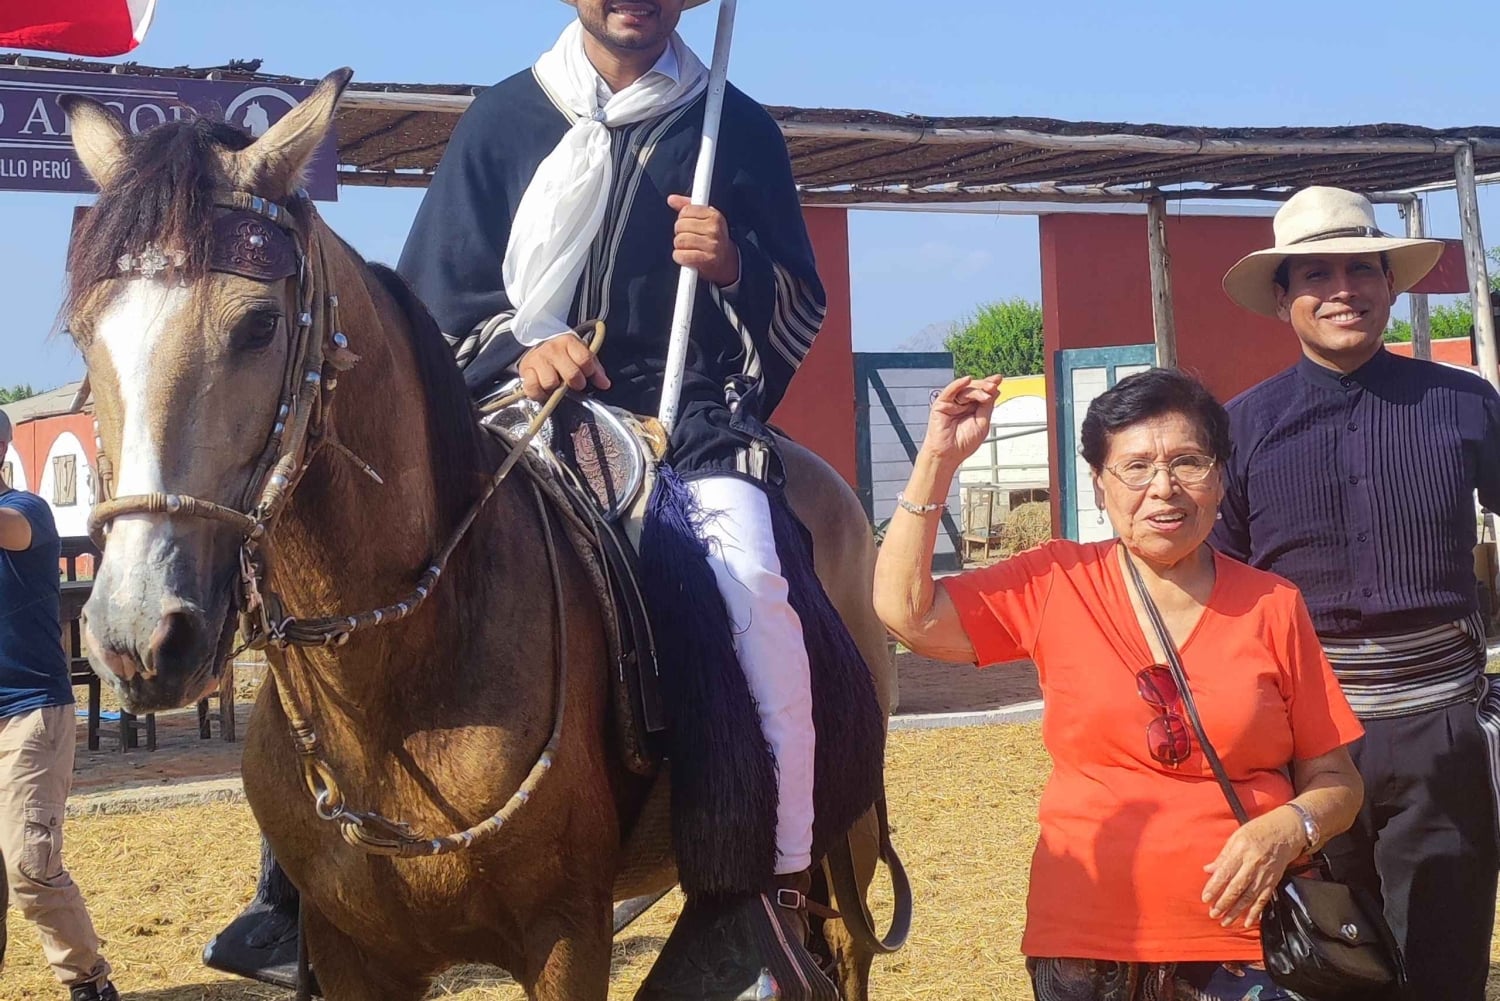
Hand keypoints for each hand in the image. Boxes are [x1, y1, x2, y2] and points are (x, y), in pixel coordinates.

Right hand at [518, 335, 610, 400]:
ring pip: (551, 383)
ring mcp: (538, 359)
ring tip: (556, 384)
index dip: (590, 372)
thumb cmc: (564, 354)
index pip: (585, 360)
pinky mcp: (525, 370)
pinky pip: (533, 388)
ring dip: (555, 388)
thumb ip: (595, 369)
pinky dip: (539, 393)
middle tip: (573, 383)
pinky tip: (544, 390)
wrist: (538, 347)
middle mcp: (552, 349)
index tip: (587, 375)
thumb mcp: (581, 355)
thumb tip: (605, 384)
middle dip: (575, 383)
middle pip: (571, 374)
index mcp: (569, 342)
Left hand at [668, 194, 740, 286]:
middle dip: (680, 232)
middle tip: (689, 238)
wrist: (726, 261)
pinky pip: (681, 255)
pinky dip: (679, 257)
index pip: (686, 211)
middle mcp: (714, 229)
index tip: (688, 224)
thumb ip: (687, 206)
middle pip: (680, 225)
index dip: (682, 218)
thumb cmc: (713, 239)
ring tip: (688, 247)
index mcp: (714, 216)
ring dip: (680, 246)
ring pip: (680, 240)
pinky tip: (685, 256)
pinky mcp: (707, 259)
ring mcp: (712, 245)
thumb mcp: (705, 218)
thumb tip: (672, 199)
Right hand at [920, 376, 1002, 464]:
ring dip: (977, 389)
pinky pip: (950, 391)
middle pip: (974, 388)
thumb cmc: (963, 443)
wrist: (949, 454)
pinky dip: (958, 384)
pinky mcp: (942, 404)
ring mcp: (952, 403)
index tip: (999, 379)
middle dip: (985, 386)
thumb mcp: (983, 423)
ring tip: (986, 395)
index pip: (982, 393)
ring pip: (965, 389)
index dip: (990, 385)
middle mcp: (962, 404)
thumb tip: (995, 391)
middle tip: (993, 386)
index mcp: (973, 408)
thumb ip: (987, 406)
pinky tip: (966, 380)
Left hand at [1201, 807, 1306, 928]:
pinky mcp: (1274, 881)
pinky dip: (1256, 912)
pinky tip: (1248, 922)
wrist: (1287, 831)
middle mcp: (1253, 864)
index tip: (1205, 899)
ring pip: (1249, 896)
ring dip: (1237, 911)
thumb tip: (1208, 870)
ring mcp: (1265, 874)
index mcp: (1241, 851)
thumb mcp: (1237, 837)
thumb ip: (1223, 856)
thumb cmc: (1258, 830)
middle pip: (1237, 887)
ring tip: (1226, 921)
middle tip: (1213, 914)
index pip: (1225, 872)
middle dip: (1224, 903)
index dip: (1214, 887)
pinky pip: (1264, 899)